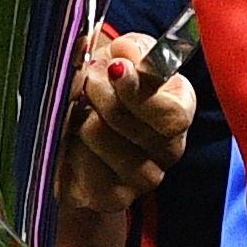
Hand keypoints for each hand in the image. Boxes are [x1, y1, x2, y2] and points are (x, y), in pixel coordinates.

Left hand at [56, 28, 195, 221]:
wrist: (86, 120)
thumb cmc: (111, 81)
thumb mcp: (125, 54)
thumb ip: (130, 49)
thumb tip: (125, 53)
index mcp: (180, 111)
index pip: (171, 114)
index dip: (137, 91)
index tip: (114, 67)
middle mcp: (168, 151)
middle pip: (126, 123)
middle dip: (97, 92)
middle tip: (87, 79)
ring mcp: (141, 179)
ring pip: (97, 137)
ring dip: (78, 115)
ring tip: (81, 107)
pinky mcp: (108, 197)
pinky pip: (77, 163)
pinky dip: (66, 142)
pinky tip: (74, 137)